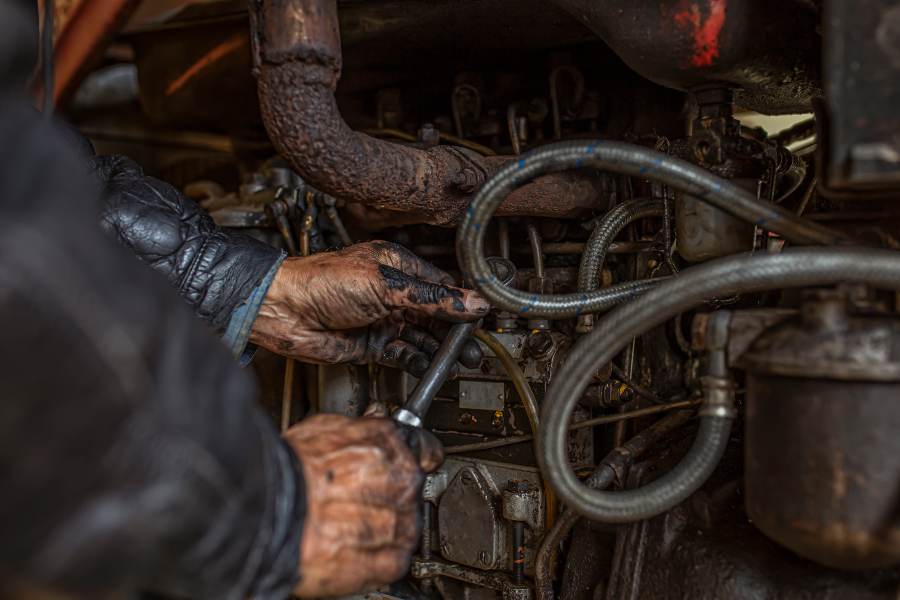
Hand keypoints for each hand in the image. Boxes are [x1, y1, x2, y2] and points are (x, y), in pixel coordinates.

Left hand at [250, 241, 487, 374]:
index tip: (484, 315)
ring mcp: (382, 319)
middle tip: (475, 347)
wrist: (283, 311)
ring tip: (462, 361)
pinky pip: (403, 354)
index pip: (441, 284)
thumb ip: (431, 297)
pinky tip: (433, 367)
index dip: (463, 301)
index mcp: (397, 266)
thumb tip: (470, 301)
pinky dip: (419, 361)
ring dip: (441, 349)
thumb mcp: (385, 285)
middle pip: (435, 313)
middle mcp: (392, 293)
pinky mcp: (371, 344)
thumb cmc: (322, 282)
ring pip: (422, 336)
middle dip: (456, 331)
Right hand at [284, 413, 441, 596]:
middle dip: (390, 496)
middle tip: (357, 500)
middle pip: (412, 490)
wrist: (266, 513)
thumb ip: (359, 429)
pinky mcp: (386, 560)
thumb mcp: (323, 428)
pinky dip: (379, 559)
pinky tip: (355, 550)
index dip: (414, 458)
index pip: (425, 450)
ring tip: (348, 527)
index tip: (406, 465)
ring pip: (406, 527)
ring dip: (384, 529)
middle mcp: (400, 480)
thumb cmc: (287, 472)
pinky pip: (396, 560)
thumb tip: (373, 421)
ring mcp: (397, 521)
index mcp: (387, 443)